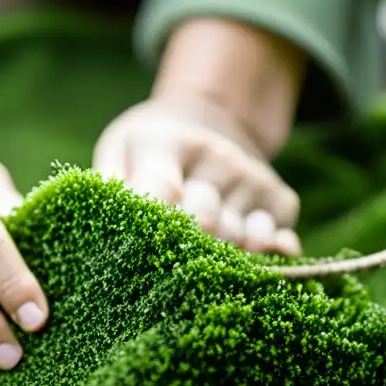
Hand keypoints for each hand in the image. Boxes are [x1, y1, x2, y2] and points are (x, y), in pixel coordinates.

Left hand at [92, 94, 301, 254]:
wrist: (210, 116)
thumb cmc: (150, 149)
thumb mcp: (119, 152)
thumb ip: (109, 191)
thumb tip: (103, 239)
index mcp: (169, 141)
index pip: (162, 192)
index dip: (152, 229)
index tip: (137, 257)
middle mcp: (218, 157)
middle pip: (205, 221)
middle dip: (185, 250)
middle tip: (166, 269)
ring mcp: (253, 177)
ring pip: (240, 239)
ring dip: (220, 259)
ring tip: (198, 262)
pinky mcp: (282, 199)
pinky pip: (278, 243)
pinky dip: (264, 261)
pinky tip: (244, 264)